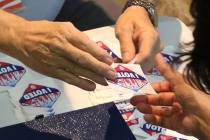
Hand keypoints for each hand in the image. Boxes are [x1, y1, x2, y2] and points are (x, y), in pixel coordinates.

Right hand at [0, 11, 115, 90]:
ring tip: (106, 82)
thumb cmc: (44, 31)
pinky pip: (68, 78)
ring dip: (94, 77)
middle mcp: (62, 47)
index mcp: (66, 34)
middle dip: (100, 68)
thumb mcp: (62, 27)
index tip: (110, 61)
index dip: (100, 54)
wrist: (22, 39)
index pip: (87, 46)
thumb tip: (93, 47)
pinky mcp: (51, 71)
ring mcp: (56, 60)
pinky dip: (81, 83)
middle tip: (113, 75)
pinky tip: (91, 86)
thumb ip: (78, 37)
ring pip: (78, 70)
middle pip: (84, 60)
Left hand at [115, 6, 161, 70]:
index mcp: (150, 37)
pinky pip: (146, 64)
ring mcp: (156, 51)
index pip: (145, 55)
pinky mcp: (153, 55)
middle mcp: (156, 46)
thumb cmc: (129, 21)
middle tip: (119, 67)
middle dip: (133, 68)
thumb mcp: (123, 30)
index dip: (135, 64)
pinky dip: (136, 66)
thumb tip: (128, 61)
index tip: (124, 68)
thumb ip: (126, 45)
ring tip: (121, 64)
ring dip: (134, 68)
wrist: (138, 16)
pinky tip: (126, 63)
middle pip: (147, 62)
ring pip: (146, 65)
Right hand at [130, 54, 209, 138]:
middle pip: (157, 99)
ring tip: (138, 108)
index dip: (151, 89)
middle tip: (133, 101)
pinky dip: (153, 119)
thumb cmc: (191, 97)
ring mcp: (174, 112)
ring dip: (147, 109)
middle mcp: (176, 100)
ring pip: (158, 110)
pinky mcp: (174, 123)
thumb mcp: (177, 82)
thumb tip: (157, 55)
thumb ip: (166, 71)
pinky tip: (146, 117)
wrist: (204, 119)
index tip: (141, 89)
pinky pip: (161, 121)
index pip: (161, 88)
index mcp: (178, 89)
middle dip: (145, 100)